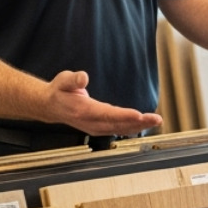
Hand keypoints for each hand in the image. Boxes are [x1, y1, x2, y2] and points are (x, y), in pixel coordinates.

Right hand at [43, 70, 161, 136]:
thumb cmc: (59, 92)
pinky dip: (133, 128)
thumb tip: (83, 77)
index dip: (123, 116)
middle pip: (118, 124)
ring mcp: (95, 128)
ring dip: (139, 126)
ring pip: (120, 129)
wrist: (51, 107)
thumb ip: (73, 79)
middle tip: (156, 119)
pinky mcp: (100, 128)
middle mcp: (91, 123)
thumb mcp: (62, 81)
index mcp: (83, 111)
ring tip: (156, 121)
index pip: (107, 114)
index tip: (139, 115)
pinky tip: (145, 124)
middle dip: (138, 122)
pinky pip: (119, 130)